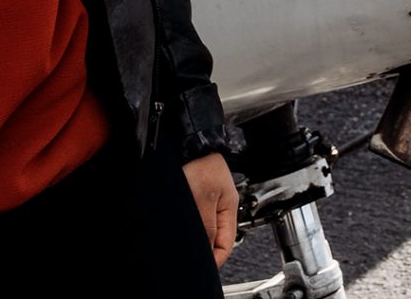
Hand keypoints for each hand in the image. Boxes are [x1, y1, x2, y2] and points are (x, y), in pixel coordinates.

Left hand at [184, 151, 238, 265]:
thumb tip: (207, 250)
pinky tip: (181, 228)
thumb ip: (206, 225)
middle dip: (204, 249)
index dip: (215, 258)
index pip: (226, 244)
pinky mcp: (194, 197)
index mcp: (229, 207)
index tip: (203, 267)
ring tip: (185, 243)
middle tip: (191, 257)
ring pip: (203, 229)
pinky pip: (195, 219)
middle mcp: (219, 206)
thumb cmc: (200, 163)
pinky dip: (188, 227)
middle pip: (215, 238)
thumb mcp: (204, 198)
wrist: (188, 143)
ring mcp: (207, 201)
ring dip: (195, 238)